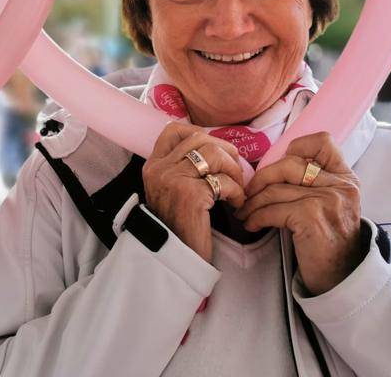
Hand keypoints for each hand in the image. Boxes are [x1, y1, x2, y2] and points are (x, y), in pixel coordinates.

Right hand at [142, 122, 245, 262]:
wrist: (173, 259)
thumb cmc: (178, 226)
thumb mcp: (169, 191)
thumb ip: (181, 168)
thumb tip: (215, 147)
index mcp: (153, 166)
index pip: (173, 130)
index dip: (200, 134)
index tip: (216, 150)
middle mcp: (159, 169)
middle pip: (200, 138)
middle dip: (225, 151)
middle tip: (235, 171)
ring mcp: (173, 180)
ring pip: (214, 154)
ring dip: (234, 170)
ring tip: (237, 189)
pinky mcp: (191, 195)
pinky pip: (223, 181)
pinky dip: (237, 191)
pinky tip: (236, 204)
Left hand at [237, 132, 362, 294]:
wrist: (341, 278)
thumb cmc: (327, 240)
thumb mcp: (329, 204)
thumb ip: (312, 183)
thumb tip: (270, 167)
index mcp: (345, 178)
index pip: (323, 142)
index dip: (296, 147)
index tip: (278, 165)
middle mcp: (340, 185)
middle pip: (289, 164)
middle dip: (261, 179)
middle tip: (246, 194)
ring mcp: (327, 200)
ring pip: (276, 189)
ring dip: (252, 202)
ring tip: (244, 212)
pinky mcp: (312, 217)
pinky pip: (272, 209)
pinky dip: (256, 217)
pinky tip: (251, 224)